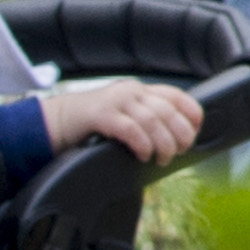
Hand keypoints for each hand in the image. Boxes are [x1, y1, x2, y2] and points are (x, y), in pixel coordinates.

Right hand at [40, 76, 208, 165]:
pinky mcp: (100, 114)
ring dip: (163, 143)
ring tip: (161, 158)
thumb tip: (176, 142)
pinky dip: (142, 144)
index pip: (177, 97)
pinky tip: (143, 155)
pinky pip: (130, 129)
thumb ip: (146, 121)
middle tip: (179, 151)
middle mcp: (131, 92)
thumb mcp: (124, 117)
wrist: (53, 121)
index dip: (192, 114)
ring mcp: (116, 101)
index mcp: (140, 91)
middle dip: (180, 134)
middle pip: (169, 111)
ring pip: (153, 121)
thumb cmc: (92, 125)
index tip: (196, 132)